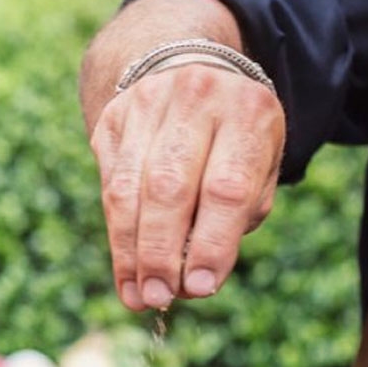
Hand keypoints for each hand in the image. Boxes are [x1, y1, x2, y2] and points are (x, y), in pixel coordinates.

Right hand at [89, 63, 284, 310]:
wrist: (188, 69)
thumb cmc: (232, 140)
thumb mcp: (257, 167)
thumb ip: (237, 218)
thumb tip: (196, 280)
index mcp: (248, 111)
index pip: (226, 188)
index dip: (212, 243)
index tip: (201, 289)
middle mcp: (196, 99)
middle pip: (169, 188)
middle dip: (162, 253)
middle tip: (160, 297)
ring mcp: (146, 105)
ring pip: (129, 190)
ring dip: (131, 252)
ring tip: (138, 296)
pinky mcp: (112, 120)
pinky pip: (109, 186)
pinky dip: (117, 236)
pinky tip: (126, 272)